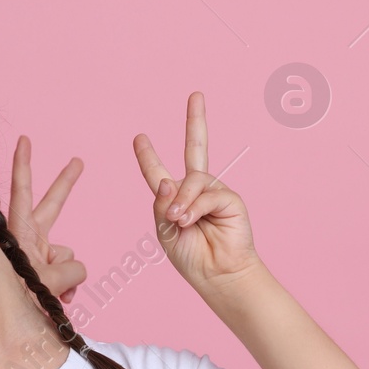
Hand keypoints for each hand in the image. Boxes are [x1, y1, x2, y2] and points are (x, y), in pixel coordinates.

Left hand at [5, 135, 86, 302]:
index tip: (24, 140)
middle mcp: (30, 238)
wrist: (12, 324)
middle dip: (65, 184)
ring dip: (65, 275)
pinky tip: (62, 299)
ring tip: (48, 292)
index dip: (24, 166)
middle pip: (52, 206)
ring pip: (69, 254)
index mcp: (20, 231)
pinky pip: (71, 273)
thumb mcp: (42, 281)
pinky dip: (69, 286)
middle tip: (77, 160)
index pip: (23, 192)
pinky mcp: (49, 270)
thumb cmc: (17, 300)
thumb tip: (78, 270)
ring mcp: (40, 254)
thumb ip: (68, 269)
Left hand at [133, 92, 260, 290]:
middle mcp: (195, 189)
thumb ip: (162, 205)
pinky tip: (190, 220)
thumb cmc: (190, 256)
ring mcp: (213, 191)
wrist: (216, 274)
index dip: (148, 155)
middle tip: (196, 95)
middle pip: (195, 148)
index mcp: (174, 197)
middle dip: (196, 121)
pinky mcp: (230, 198)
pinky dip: (195, 207)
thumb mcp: (165, 230)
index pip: (158, 171)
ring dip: (182, 201)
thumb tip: (168, 181)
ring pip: (192, 179)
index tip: (139, 137)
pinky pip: (206, 193)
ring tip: (179, 221)